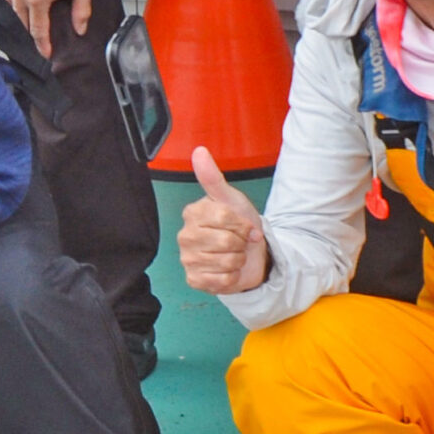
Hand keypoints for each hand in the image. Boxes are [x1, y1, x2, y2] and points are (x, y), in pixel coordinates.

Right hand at [0, 0, 91, 59]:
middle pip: (24, 23)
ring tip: (35, 15)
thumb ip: (82, 10)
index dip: (42, 45)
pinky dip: (15, 0)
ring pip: (14, 10)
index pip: (38, 31)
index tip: (45, 53)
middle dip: (33, 31)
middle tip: (42, 35)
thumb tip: (79, 30)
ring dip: (24, 15)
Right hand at [177, 147, 268, 294]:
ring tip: (233, 254)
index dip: (243, 224)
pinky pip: (221, 281)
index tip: (245, 225)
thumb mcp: (231, 199)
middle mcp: (185, 236)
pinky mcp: (194, 280)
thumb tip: (199, 151)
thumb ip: (213, 178)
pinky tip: (228, 269)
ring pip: (225, 262)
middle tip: (238, 241)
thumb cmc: (239, 224)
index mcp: (192, 213)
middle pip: (226, 242)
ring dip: (238, 260)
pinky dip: (232, 277)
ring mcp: (187, 259)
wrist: (248, 253)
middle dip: (241, 242)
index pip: (224, 217)